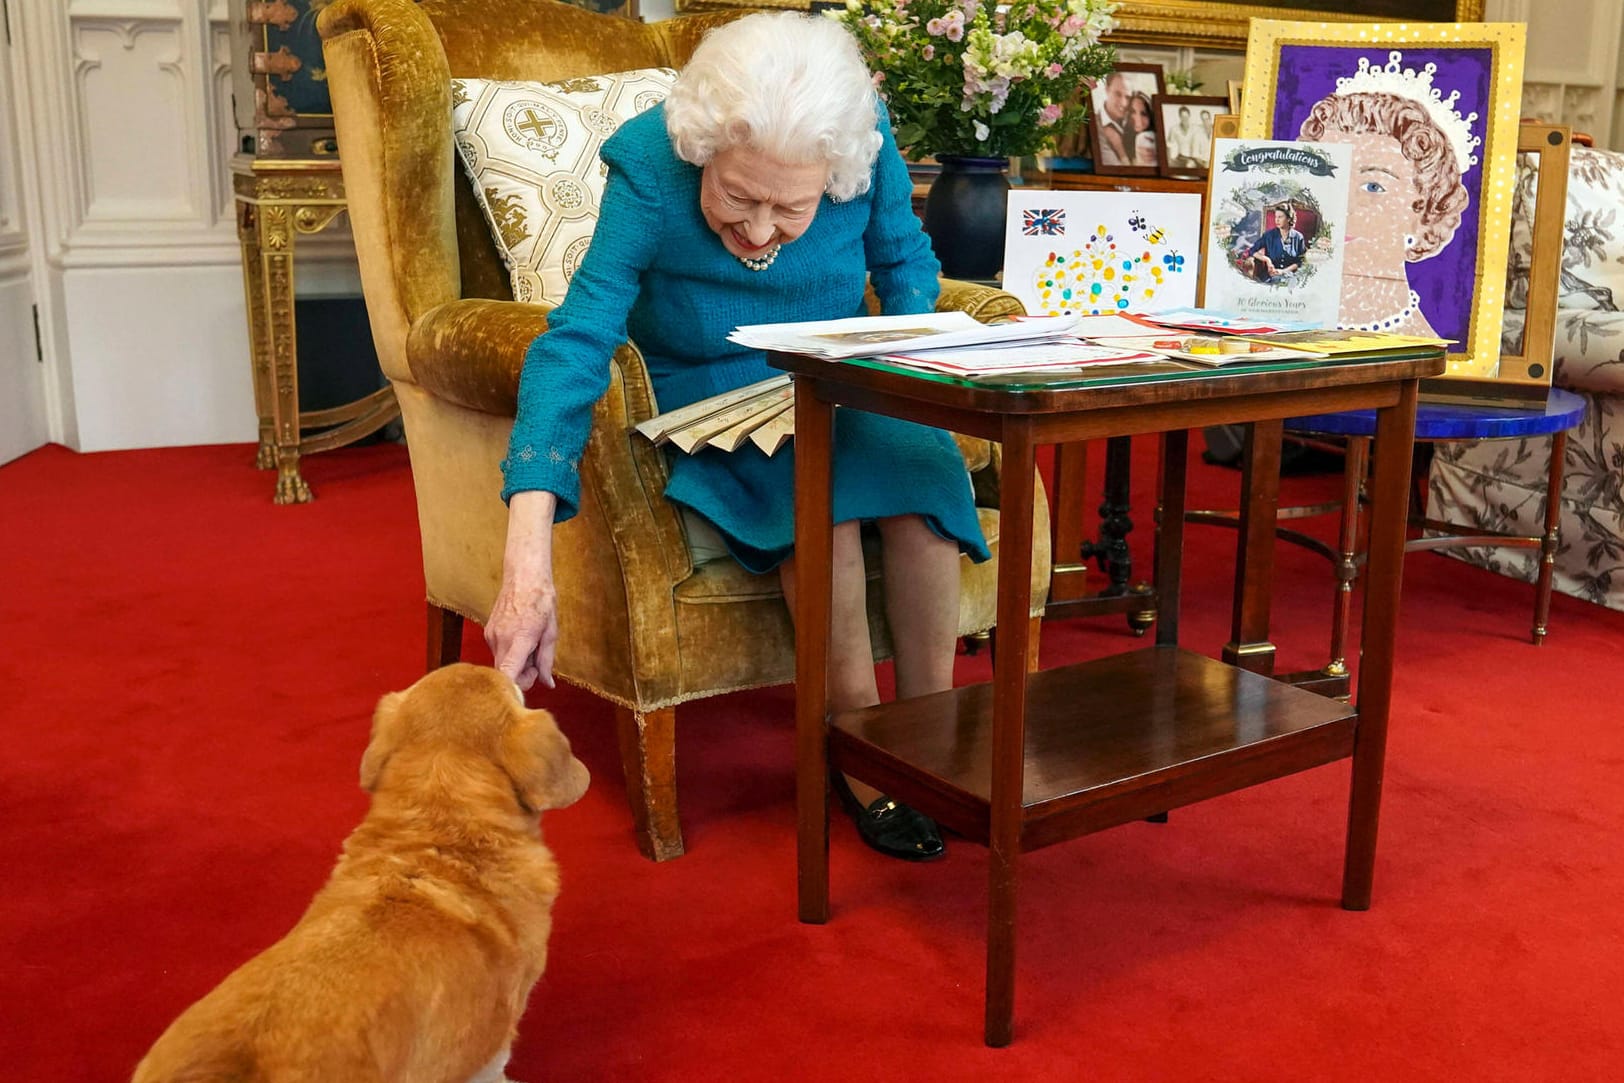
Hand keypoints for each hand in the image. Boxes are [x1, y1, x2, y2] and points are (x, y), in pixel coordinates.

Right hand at [485, 491, 558, 689]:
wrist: (524, 576)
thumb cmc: (542, 601)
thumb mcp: (551, 633)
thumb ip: (546, 661)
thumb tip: (547, 684)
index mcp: (519, 640)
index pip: (508, 675)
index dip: (515, 689)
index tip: (526, 690)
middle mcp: (500, 640)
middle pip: (505, 674)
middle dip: (522, 676)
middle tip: (537, 663)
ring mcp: (491, 636)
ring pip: (502, 664)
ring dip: (517, 664)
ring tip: (531, 646)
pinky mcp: (488, 632)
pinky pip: (499, 653)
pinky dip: (510, 654)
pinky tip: (521, 639)